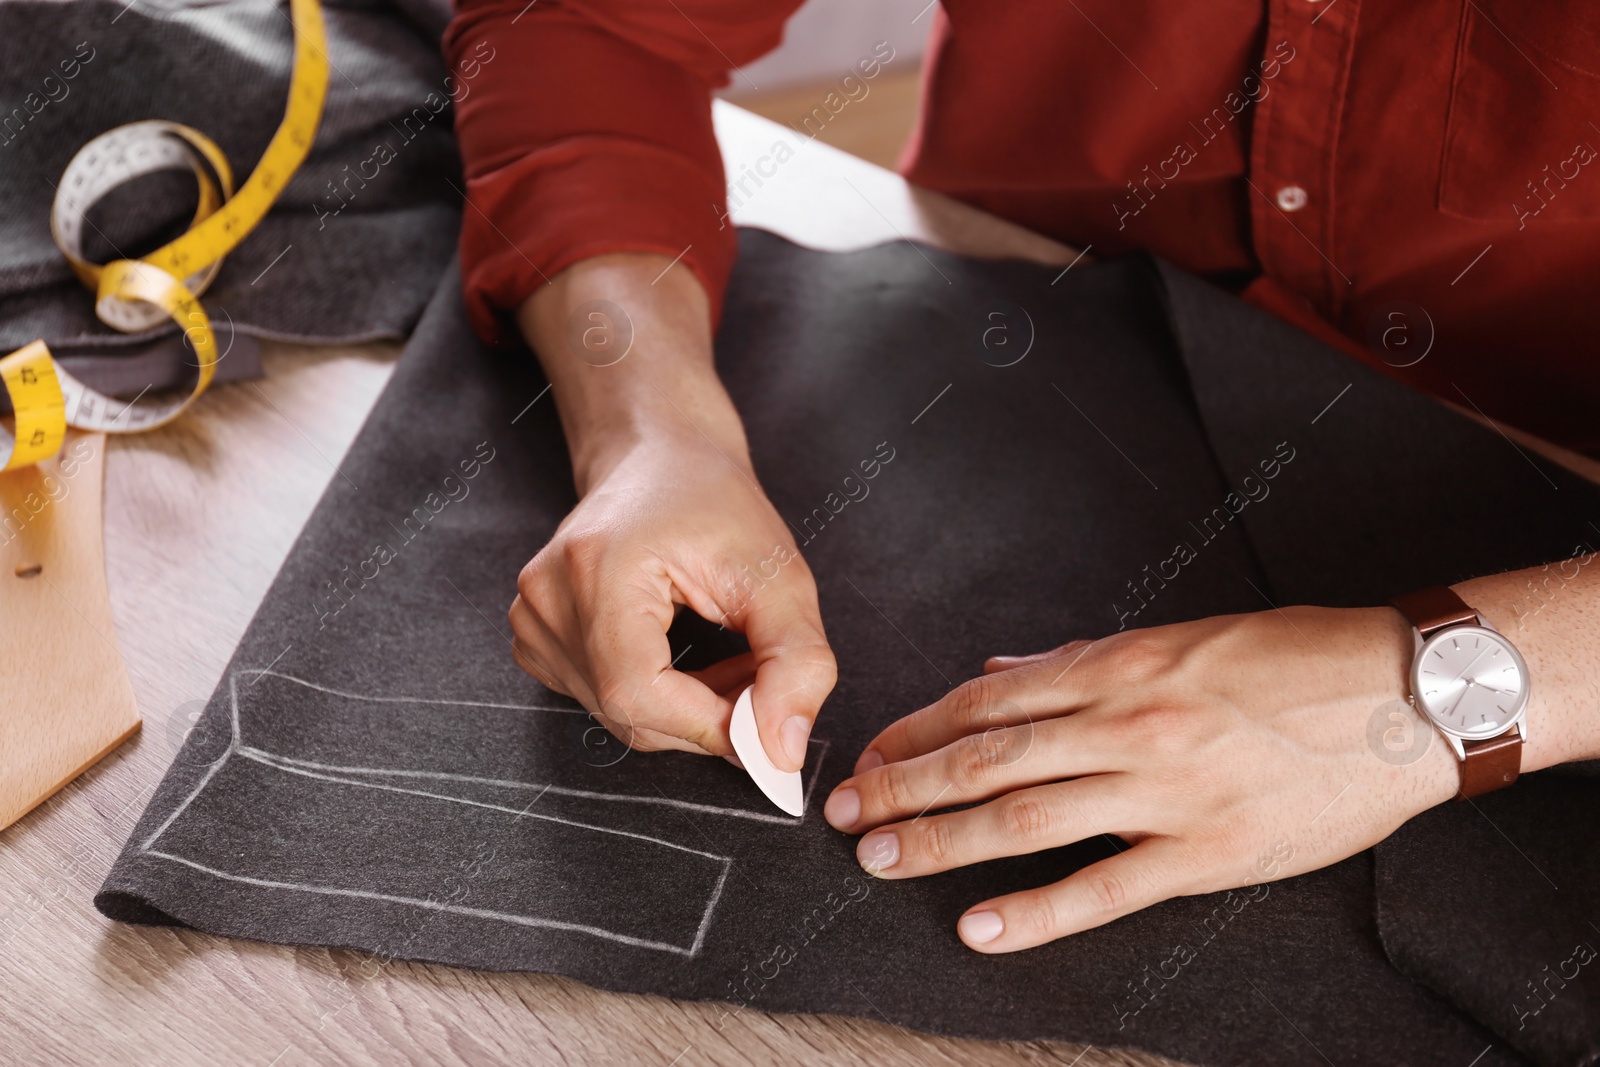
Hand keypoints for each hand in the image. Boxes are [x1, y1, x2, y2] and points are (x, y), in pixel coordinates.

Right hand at [510, 431, 834, 762]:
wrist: (661, 458)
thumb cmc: (716, 503)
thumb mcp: (780, 576)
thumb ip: (794, 665)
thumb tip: (780, 752)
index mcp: (595, 570)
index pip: (640, 695)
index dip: (710, 725)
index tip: (767, 722)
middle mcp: (547, 597)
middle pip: (629, 713)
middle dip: (708, 715)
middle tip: (760, 675)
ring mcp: (532, 619)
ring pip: (619, 715)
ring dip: (687, 707)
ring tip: (727, 655)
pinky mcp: (535, 637)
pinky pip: (602, 700)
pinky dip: (656, 697)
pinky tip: (684, 655)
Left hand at [823, 606, 1461, 951]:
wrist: (1403, 694)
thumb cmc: (1293, 657)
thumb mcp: (1179, 637)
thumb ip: (1080, 659)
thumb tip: (1001, 672)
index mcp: (1116, 667)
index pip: (985, 702)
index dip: (916, 729)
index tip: (872, 752)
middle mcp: (1125, 723)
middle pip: (984, 759)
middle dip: (902, 786)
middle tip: (844, 811)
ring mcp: (1162, 790)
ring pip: (1024, 817)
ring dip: (941, 841)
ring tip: (881, 859)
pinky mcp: (1206, 851)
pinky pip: (1104, 887)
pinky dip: (1035, 912)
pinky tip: (980, 928)